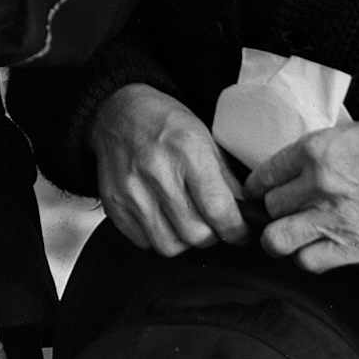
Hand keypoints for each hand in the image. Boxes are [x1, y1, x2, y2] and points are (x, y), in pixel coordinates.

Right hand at [90, 83, 248, 255]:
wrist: (118, 113)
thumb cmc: (166, 124)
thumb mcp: (206, 139)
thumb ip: (226, 180)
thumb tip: (245, 216)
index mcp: (187, 151)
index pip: (219, 211)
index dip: (236, 230)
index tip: (240, 231)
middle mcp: (156, 172)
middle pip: (196, 235)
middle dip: (212, 235)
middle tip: (212, 223)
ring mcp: (130, 190)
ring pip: (169, 246)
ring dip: (183, 239)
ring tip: (185, 220)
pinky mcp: (113, 203)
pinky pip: (144, 242)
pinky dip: (157, 235)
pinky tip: (161, 216)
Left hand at [247, 121, 358, 271]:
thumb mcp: (342, 136)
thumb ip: (309, 155)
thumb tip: (280, 175)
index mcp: (312, 152)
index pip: (262, 177)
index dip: (256, 190)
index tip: (257, 195)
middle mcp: (317, 185)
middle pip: (269, 208)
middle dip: (272, 213)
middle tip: (281, 215)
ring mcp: (333, 218)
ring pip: (276, 239)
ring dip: (279, 240)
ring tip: (287, 237)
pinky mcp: (353, 246)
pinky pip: (309, 262)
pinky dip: (307, 259)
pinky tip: (314, 249)